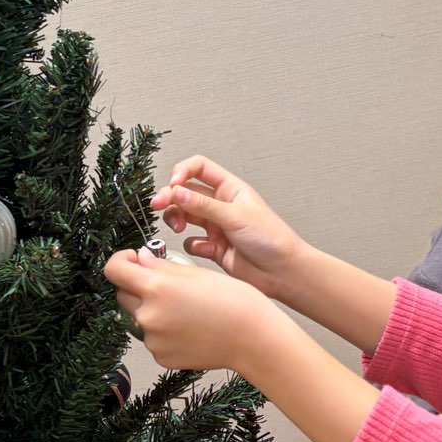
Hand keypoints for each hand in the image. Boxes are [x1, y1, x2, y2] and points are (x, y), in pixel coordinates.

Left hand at [103, 247, 288, 373]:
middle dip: (136, 286)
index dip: (120, 261)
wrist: (253, 338)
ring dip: (152, 310)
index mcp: (157, 288)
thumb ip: (161, 265)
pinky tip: (188, 328)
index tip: (133, 260)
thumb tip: (139, 258)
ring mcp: (153, 340)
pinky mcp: (161, 357)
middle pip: (122, 295)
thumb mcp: (196, 272)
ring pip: (139, 318)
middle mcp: (149, 315)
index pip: (113, 270)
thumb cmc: (234, 302)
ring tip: (184, 310)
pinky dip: (164, 332)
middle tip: (163, 284)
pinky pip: (153, 339)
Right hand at [151, 157, 307, 300]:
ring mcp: (215, 226)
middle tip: (158, 205)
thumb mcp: (236, 216)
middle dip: (170, 197)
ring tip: (179, 227)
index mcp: (229, 189)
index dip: (182, 172)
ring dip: (176, 219)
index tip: (174, 184)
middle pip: (185, 192)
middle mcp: (220, 205)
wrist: (282, 272)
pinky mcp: (213, 247)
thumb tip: (176, 191)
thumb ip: (203, 205)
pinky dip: (193, 245)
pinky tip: (207, 249)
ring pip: (184, 216)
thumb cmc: (272, 239)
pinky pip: (191, 243)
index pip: (199, 168)